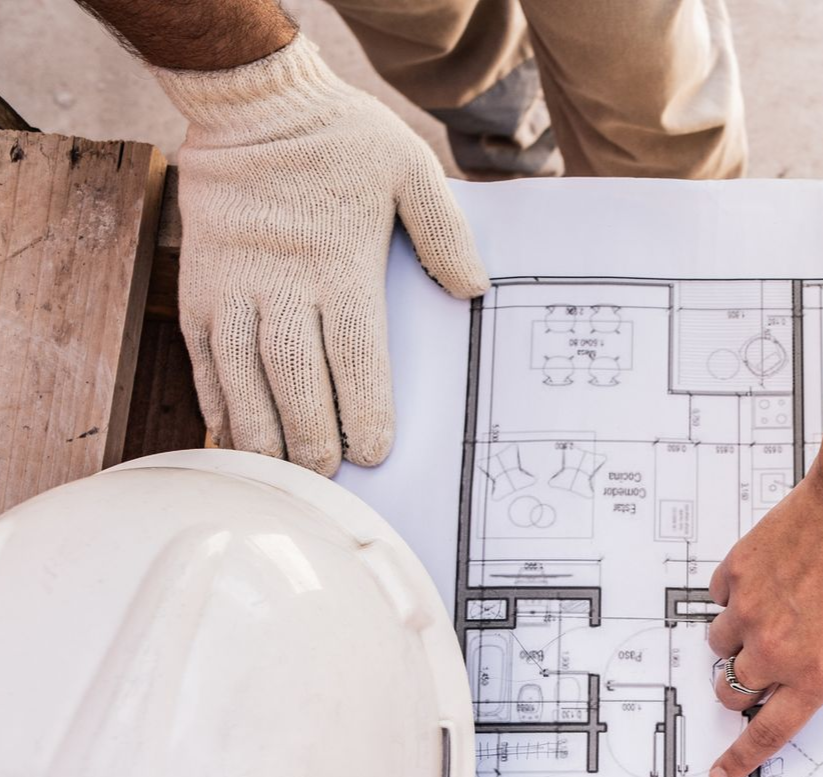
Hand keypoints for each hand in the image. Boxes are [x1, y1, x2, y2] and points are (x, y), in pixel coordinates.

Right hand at [156, 34, 488, 475]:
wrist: (252, 103)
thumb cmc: (341, 139)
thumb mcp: (409, 168)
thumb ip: (444, 231)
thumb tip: (474, 288)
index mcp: (338, 261)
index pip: (354, 351)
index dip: (362, 406)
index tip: (373, 450)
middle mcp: (281, 280)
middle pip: (295, 375)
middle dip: (310, 432)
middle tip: (328, 475)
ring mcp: (234, 285)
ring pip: (242, 373)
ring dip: (260, 428)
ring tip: (281, 471)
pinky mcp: (198, 284)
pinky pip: (203, 353)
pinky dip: (217, 397)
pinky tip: (231, 432)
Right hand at [705, 469, 822, 776]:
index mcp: (817, 673)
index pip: (768, 733)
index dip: (741, 759)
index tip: (721, 773)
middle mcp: (776, 649)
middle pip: (732, 695)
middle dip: (742, 692)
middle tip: (766, 668)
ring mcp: (751, 610)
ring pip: (720, 647)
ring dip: (738, 643)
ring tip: (772, 615)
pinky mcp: (738, 572)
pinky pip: (721, 599)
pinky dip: (736, 598)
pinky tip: (769, 580)